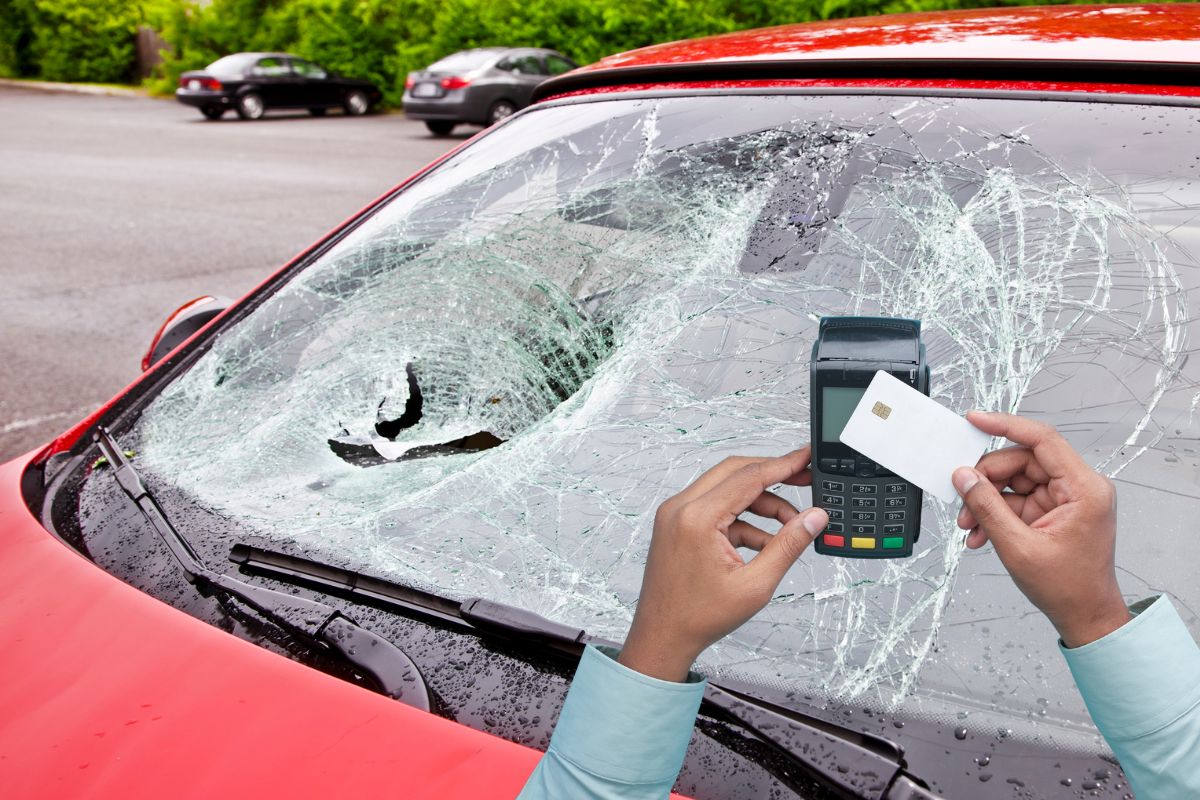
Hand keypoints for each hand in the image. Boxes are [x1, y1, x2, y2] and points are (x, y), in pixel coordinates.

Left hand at [618, 449, 828, 681]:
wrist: (662, 637)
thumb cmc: (698, 616)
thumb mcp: (755, 584)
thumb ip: (788, 545)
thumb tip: (814, 518)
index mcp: (697, 517)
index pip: (749, 476)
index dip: (784, 465)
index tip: (806, 457)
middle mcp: (681, 507)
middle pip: (736, 472)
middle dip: (773, 475)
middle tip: (804, 479)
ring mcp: (675, 514)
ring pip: (727, 489)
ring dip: (760, 502)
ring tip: (790, 525)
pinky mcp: (677, 524)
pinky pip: (716, 508)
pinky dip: (742, 519)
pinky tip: (765, 542)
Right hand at [954, 412, 1129, 647]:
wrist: (1086, 617)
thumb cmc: (1069, 588)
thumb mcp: (1018, 546)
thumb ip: (987, 507)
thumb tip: (964, 477)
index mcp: (1084, 489)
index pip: (1042, 440)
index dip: (1005, 426)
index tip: (975, 420)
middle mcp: (1078, 488)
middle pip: (1021, 462)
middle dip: (986, 481)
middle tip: (963, 500)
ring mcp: (1065, 499)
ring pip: (1015, 481)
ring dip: (987, 502)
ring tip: (969, 525)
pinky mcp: (1054, 511)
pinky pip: (1017, 500)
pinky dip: (996, 514)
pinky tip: (981, 532)